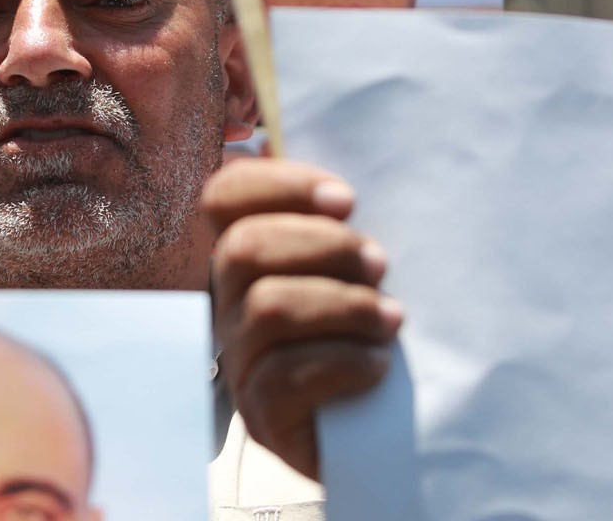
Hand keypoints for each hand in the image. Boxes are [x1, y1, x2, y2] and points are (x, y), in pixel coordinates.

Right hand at [204, 156, 401, 480]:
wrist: (389, 427)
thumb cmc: (374, 331)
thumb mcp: (359, 265)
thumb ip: (340, 220)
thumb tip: (346, 185)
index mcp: (248, 255)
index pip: (223, 196)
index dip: (280, 184)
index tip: (347, 200)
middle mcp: (229, 303)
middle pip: (242, 249)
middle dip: (324, 248)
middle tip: (379, 265)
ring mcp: (239, 361)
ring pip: (267, 308)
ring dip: (343, 307)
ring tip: (389, 320)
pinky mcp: (260, 416)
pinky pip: (284, 376)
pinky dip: (343, 363)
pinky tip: (377, 366)